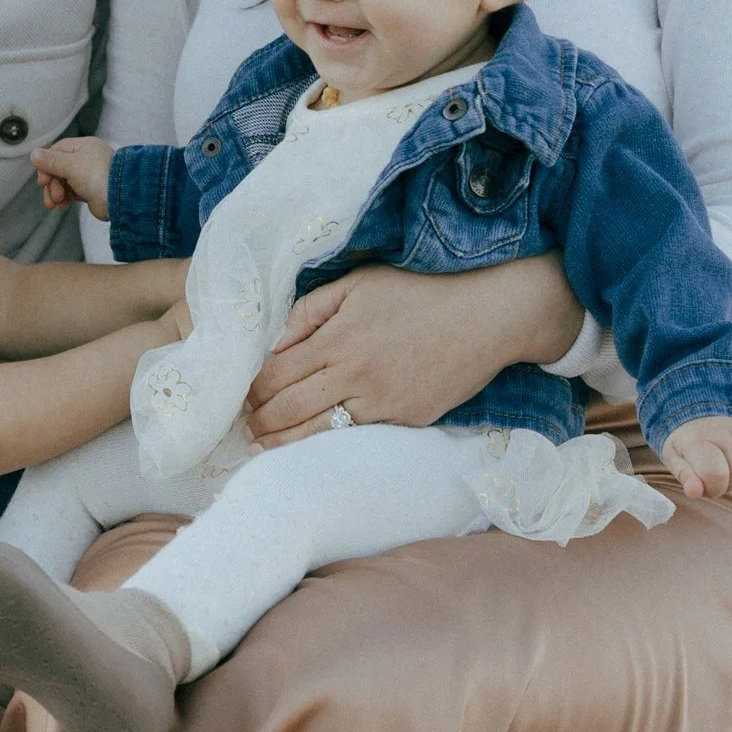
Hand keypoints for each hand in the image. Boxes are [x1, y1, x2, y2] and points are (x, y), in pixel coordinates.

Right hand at [34, 135, 113, 218]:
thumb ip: (51, 161)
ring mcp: (88, 175)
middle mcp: (86, 159)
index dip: (46, 166)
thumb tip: (34, 154)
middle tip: (52, 196)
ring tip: (56, 203)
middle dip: (52, 183)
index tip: (42, 180)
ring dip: (56, 193)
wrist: (120, 198)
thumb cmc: (99, 177)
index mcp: (84, 147)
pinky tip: (63, 206)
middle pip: (58, 168)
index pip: (57, 151)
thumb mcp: (71, 165)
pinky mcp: (90, 191)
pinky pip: (71, 192)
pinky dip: (64, 199)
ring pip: (63, 182)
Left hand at [244, 256, 585, 446]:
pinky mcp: (407, 421)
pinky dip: (328, 444)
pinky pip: (356, 437)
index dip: (253, 389)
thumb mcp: (359, 283)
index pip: (276, 374)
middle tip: (245, 430)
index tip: (243, 396)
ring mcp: (382, 403)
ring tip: (264, 448)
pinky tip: (310, 448)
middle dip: (260, 422)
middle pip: (289, 409)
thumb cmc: (421, 290)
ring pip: (317, 433)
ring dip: (284, 443)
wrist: (488, 313)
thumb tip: (274, 343)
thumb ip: (310, 310)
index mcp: (338, 338)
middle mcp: (355, 375)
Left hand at [656, 416, 731, 500]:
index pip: (715, 474)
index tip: (702, 483)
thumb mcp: (674, 457)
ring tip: (731, 472)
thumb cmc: (688, 444)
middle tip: (716, 477)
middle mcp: (728, 433)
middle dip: (726, 486)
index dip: (711, 488)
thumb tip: (693, 493)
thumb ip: (684, 476)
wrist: (705, 414)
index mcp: (699, 439)